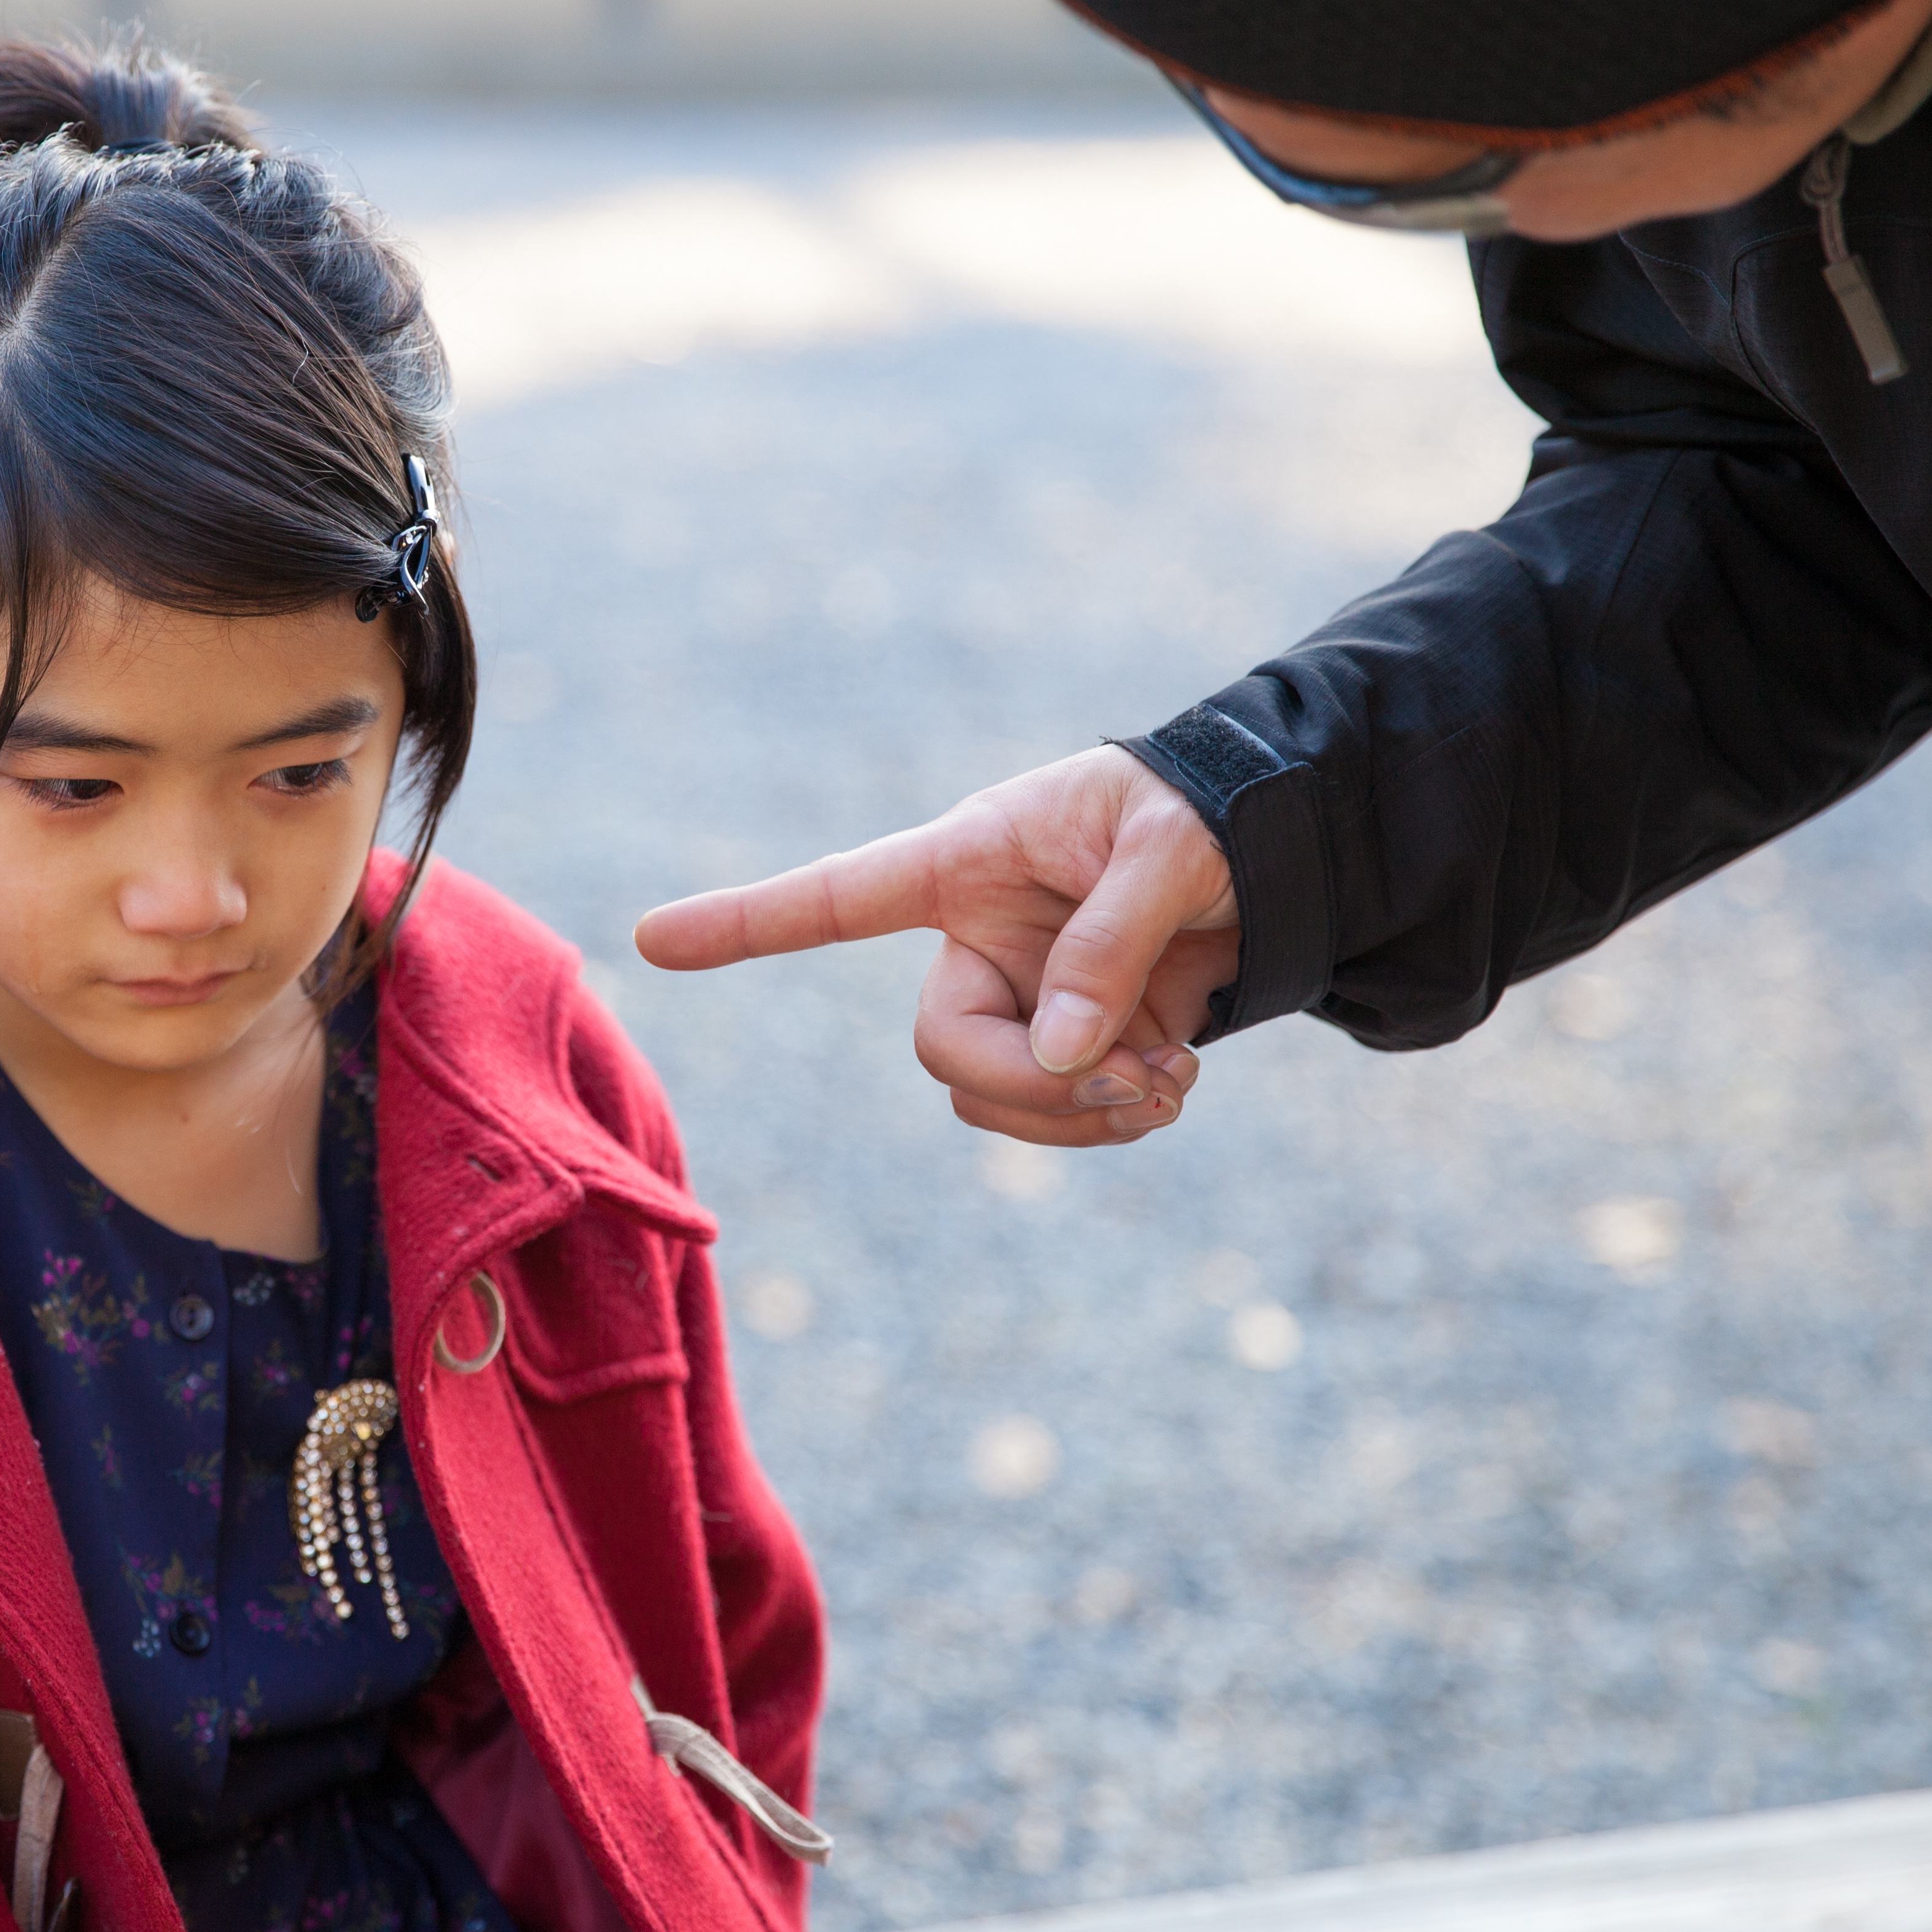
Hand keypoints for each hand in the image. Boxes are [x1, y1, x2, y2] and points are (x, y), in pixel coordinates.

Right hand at [634, 747, 1240, 1145]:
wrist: (1281, 850)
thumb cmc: (1215, 809)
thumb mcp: (1174, 847)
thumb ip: (1112, 938)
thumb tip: (1064, 1051)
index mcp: (969, 860)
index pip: (839, 896)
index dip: (746, 921)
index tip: (650, 938)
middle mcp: (978, 936)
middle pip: (941, 1047)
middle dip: (1030, 1086)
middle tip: (1134, 1082)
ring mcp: (1023, 997)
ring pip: (992, 1099)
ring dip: (1080, 1117)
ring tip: (1172, 1085)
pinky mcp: (1074, 1043)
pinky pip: (1056, 1116)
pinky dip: (1112, 1123)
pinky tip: (1172, 1088)